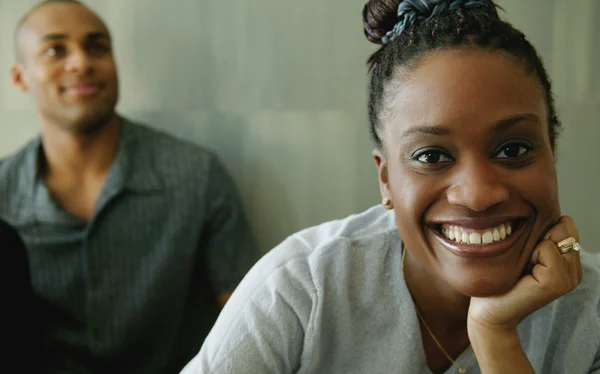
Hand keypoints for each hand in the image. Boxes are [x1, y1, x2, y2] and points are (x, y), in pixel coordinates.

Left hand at [467, 216, 582, 331]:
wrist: (488, 310)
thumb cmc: (500, 278)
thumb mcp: (523, 250)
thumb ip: (542, 233)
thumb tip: (552, 211)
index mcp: (568, 262)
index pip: (566, 223)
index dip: (541, 229)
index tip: (526, 251)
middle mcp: (574, 271)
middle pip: (563, 227)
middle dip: (539, 236)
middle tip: (523, 261)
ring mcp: (569, 278)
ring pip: (556, 235)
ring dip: (533, 245)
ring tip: (523, 267)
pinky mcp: (557, 283)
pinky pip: (547, 248)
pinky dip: (531, 254)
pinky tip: (522, 273)